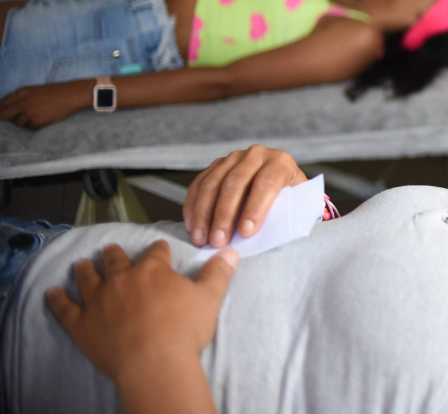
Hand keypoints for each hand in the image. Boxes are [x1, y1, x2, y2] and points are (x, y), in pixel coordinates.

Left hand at [0, 80, 89, 128]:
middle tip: (18, 117)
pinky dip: (36, 125)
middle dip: (10, 118)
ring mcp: (29, 113)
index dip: (3, 110)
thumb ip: (21, 98)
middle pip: (4, 115)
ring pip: (18, 123)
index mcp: (20, 93)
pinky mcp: (37, 121)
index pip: (1, 104)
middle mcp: (22, 103)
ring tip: (37, 116)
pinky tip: (44, 118)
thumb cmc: (54, 91)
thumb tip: (10, 108)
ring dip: (25, 122)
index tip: (8, 113)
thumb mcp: (34, 90)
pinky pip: (31, 127)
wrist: (71, 95)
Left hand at [46, 242, 237, 384]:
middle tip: (110, 249)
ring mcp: (99, 300)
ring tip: (82, 263)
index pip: (156, 252)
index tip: (159, 249)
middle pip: (116, 261)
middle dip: (114, 254)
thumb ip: (218, 272)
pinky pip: (65, 308)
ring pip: (88, 278)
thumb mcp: (209, 298)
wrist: (154, 363)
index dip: (158, 250)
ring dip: (85, 269)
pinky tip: (52, 292)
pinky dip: (57, 299)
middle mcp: (122, 279)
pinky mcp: (82, 323)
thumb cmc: (184, 331)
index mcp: (153, 270)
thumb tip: (230, 251)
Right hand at [182, 144, 307, 247]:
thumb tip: (265, 238)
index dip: (256, 208)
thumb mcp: (295, 204)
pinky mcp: (216, 165)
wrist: (280, 183)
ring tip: (201, 239)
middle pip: (236, 183)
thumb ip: (282, 215)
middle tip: (219, 241)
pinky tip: (191, 226)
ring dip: (204, 214)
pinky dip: (192, 207)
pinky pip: (198, 184)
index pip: (267, 183)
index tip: (246, 233)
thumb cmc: (288, 199)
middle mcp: (256, 155)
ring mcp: (234, 158)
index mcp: (280, 162)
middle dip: (225, 215)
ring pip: (213, 184)